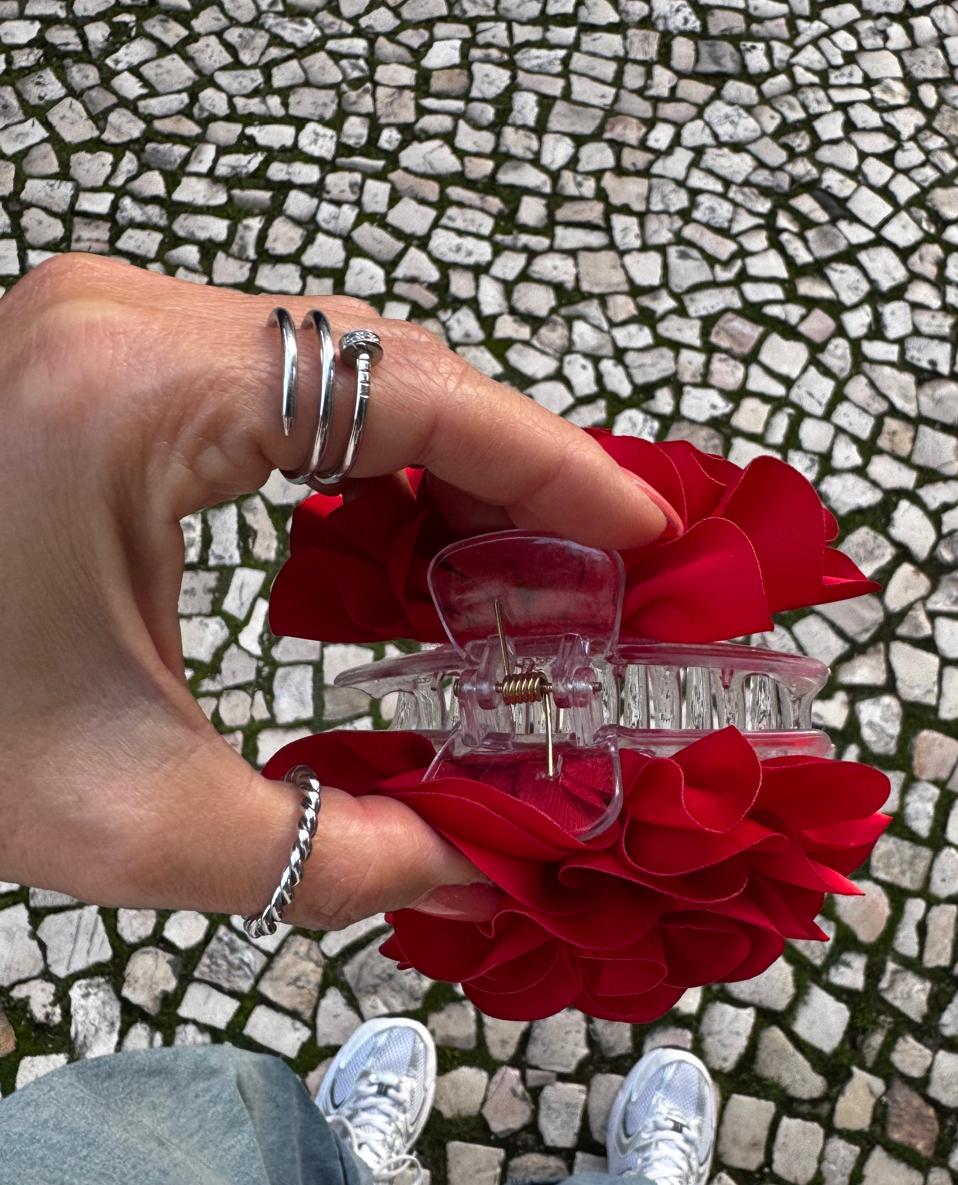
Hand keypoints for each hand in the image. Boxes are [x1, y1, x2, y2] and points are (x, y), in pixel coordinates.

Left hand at [0, 254, 673, 929]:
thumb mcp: (130, 817)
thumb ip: (331, 851)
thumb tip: (474, 864)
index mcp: (132, 398)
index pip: (408, 393)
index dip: (551, 462)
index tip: (641, 529)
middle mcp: (118, 319)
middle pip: (386, 364)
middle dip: (506, 471)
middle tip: (587, 576)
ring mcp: (97, 320)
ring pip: (335, 364)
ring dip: (434, 464)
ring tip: (503, 576)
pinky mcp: (88, 351)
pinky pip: (270, 379)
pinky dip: (352, 457)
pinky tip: (385, 547)